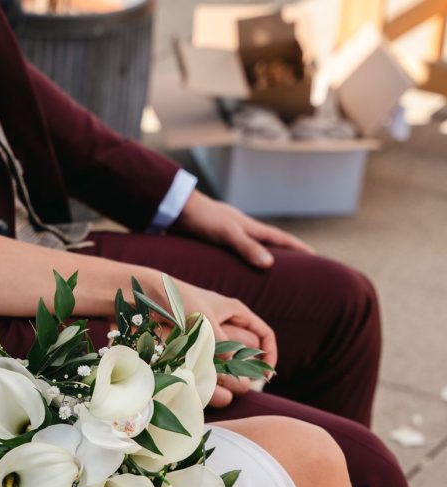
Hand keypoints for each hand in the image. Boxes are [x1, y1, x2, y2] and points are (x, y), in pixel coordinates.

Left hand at [172, 280, 277, 408]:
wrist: (149, 294)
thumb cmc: (179, 298)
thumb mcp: (206, 320)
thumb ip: (222, 345)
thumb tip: (235, 370)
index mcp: (235, 312)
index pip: (263, 334)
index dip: (269, 354)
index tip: (267, 374)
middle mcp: (225, 325)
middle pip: (247, 352)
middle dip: (248, 369)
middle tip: (244, 386)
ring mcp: (210, 336)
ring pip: (228, 362)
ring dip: (229, 376)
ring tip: (227, 390)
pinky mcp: (194, 347)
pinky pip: (209, 365)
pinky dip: (211, 376)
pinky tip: (209, 385)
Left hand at [179, 190, 313, 268]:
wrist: (175, 207)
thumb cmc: (202, 219)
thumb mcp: (227, 234)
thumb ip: (246, 248)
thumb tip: (270, 264)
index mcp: (250, 227)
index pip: (281, 239)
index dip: (298, 249)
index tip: (316, 257)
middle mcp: (242, 230)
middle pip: (269, 244)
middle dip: (284, 255)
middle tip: (298, 270)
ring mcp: (228, 234)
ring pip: (251, 249)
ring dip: (261, 259)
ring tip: (270, 275)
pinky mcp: (213, 240)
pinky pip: (234, 253)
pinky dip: (241, 262)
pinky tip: (237, 270)